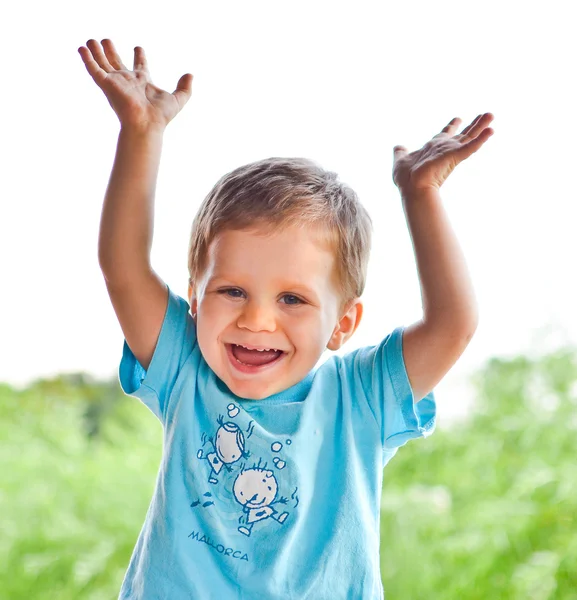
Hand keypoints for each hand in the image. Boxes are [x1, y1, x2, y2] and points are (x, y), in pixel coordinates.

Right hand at [78, 39, 192, 130]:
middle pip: (117, 62)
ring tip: (91, 40)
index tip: (138, 48)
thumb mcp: (178, 99)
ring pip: (103, 63)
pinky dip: (87, 58)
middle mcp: (128, 81)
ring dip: (97, 52)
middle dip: (112, 51)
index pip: (141, 66)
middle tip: (107, 40)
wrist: (146, 124)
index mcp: (143, 82)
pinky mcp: (106, 85)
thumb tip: (190, 75)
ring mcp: (116, 82)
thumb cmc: (160, 116)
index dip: (140, 56)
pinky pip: (94, 69)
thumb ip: (185, 88)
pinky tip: (81, 48)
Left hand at [392, 113, 493, 194]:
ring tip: (491, 115)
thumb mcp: (400, 160)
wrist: (411, 186)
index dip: (451, 127)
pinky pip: (470, 147)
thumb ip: (400, 152)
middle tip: (487, 114)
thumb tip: (398, 146)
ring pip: (469, 137)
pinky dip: (481, 139)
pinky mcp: (455, 156)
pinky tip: (491, 130)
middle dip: (474, 125)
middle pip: (463, 134)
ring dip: (481, 126)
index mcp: (433, 148)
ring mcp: (451, 153)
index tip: (458, 118)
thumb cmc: (406, 178)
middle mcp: (444, 149)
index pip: (445, 135)